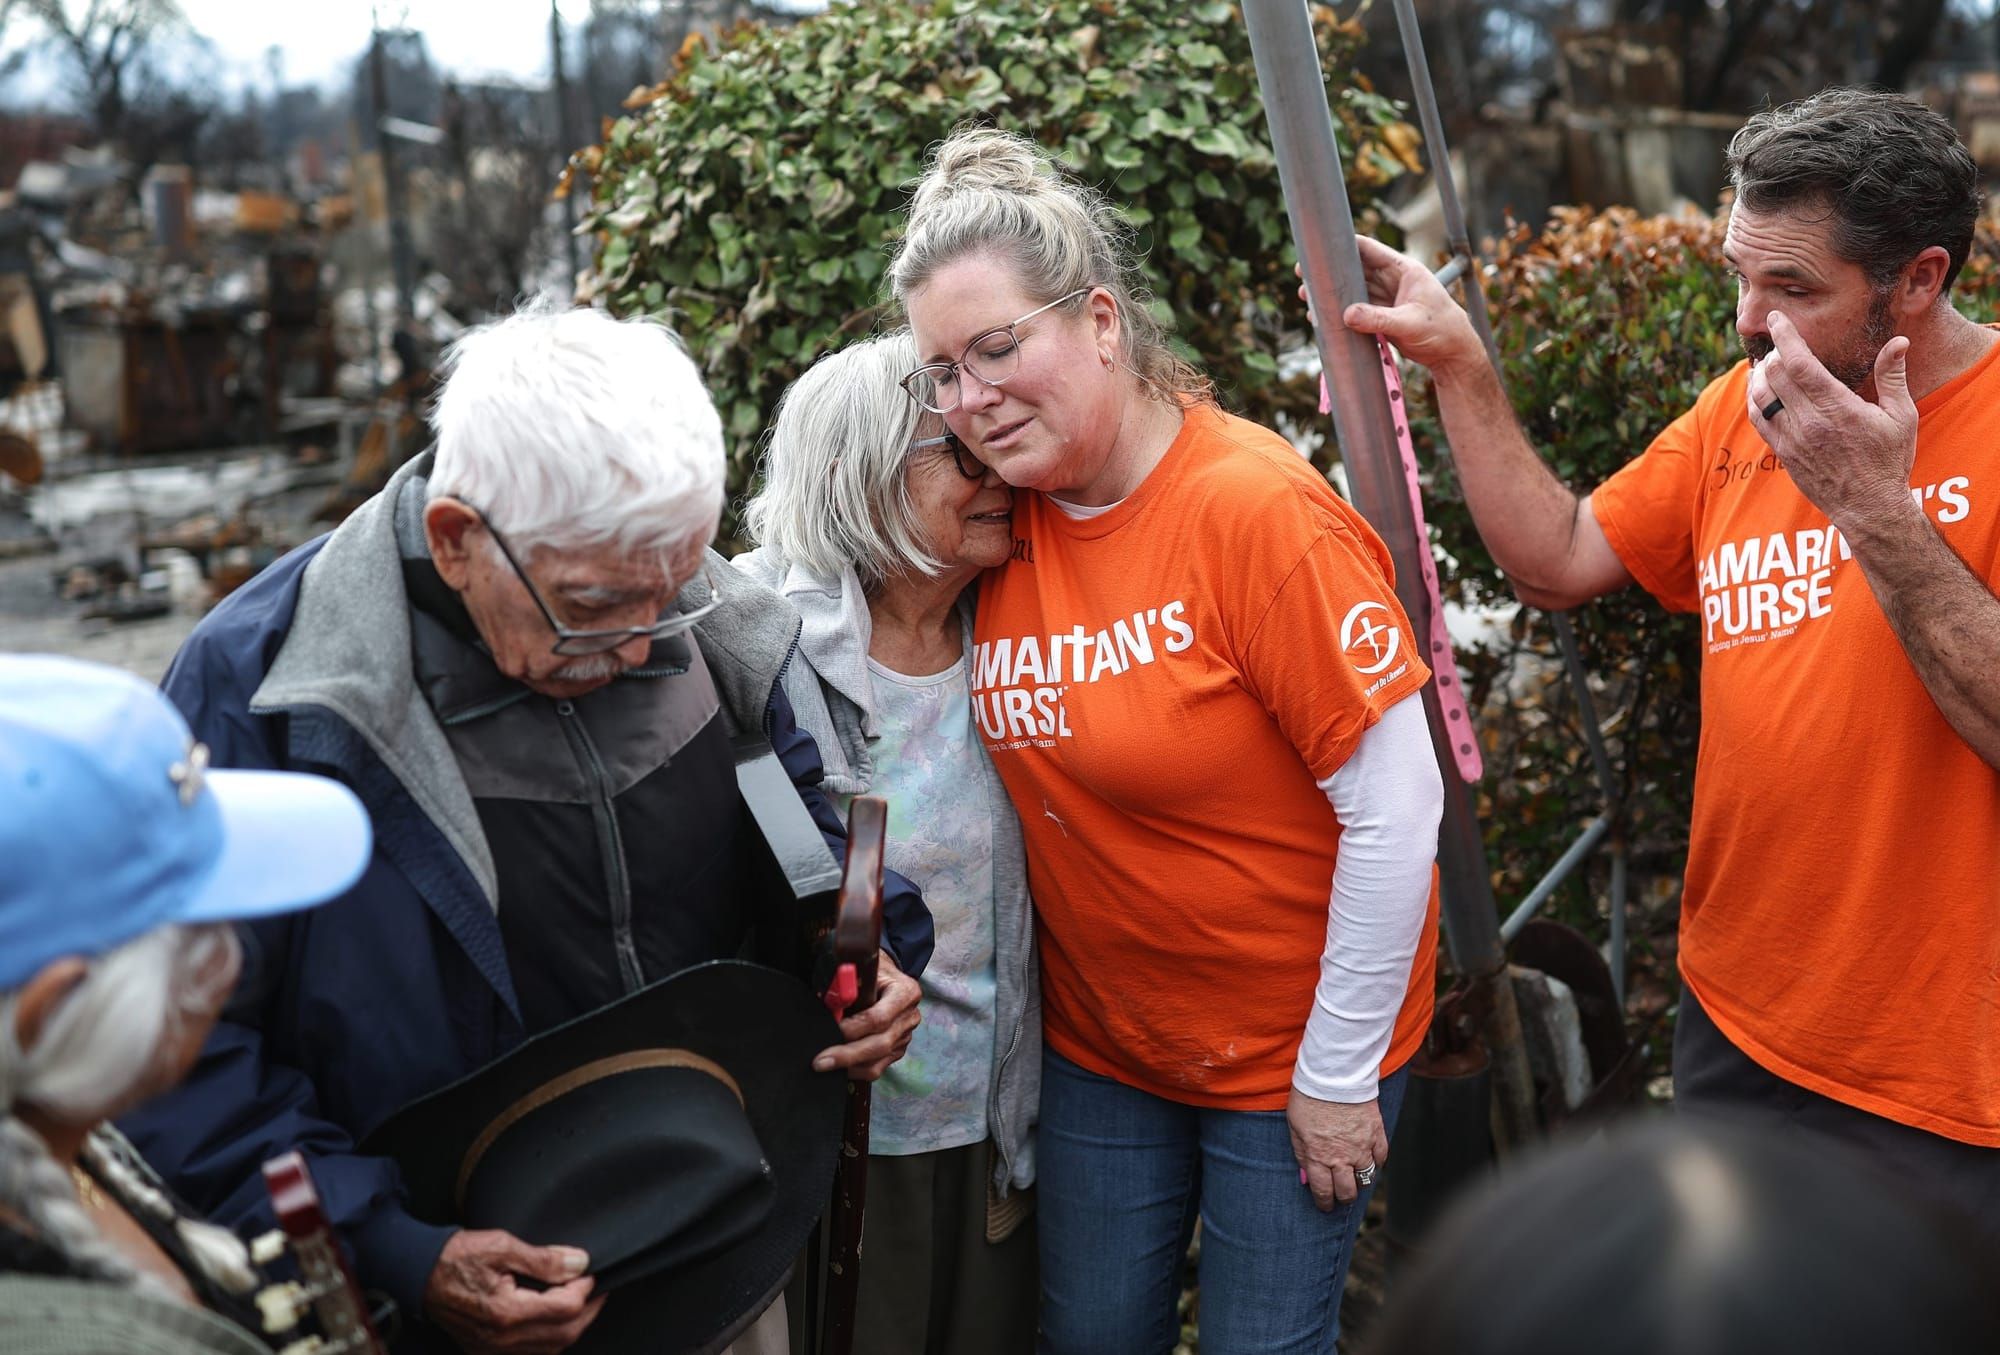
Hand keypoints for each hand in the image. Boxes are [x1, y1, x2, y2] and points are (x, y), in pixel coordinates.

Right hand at [424, 1229, 604, 1353]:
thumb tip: (578, 1263)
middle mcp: (501, 1339)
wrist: (418, 1274)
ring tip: (579, 1301)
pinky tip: (554, 1320)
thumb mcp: (501, 1246)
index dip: (585, 1288)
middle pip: (565, 1333)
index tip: (588, 1271)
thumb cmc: (455, 1258)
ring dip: (572, 1326)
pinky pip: (532, 1354)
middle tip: (595, 1288)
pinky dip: (551, 1339)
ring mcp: (493, 1350)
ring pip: (552, 1348)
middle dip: (587, 1310)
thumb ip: (543, 1258)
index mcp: (506, 1312)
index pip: (566, 1308)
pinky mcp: (486, 1351)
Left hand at [812, 949, 920, 1081]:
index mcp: (905, 992)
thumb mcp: (862, 968)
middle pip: (880, 1044)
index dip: (853, 1028)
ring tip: (824, 1066)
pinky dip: (855, 1071)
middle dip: (847, 1055)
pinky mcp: (897, 1050)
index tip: (831, 1030)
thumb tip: (828, 1005)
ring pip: (878, 1061)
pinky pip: (876, 1068)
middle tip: (820, 1061)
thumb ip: (849, 985)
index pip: (879, 1017)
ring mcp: (905, 1036)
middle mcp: (909, 1017)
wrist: (886, 977)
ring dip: (849, 1066)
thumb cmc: (871, 970)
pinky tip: (838, 1068)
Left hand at [1287, 1088, 1388, 1212]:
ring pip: (1366, 1178)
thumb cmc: (1308, 1099)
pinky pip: (1381, 1158)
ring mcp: (1362, 1147)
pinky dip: (1376, 1162)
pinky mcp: (1377, 1133)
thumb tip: (1307, 1178)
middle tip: (1340, 1195)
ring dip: (1359, 1181)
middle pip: (1347, 1191)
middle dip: (1343, 1197)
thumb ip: (1302, 1155)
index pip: (1323, 1192)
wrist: (1333, 1075)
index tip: (1325, 1206)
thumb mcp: (1295, 1129)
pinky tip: (1369, 1160)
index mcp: (1318, 1157)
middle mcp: (1341, 1157)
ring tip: (1354, 1177)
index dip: (1324, 1203)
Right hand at [1295, 238, 1486, 376]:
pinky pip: (1355, 312)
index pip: (1370, 250)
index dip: (1344, 245)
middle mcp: (1392, 281)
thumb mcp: (1410, 323)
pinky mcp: (1381, 317)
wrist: (1453, 355)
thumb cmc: (1443, 331)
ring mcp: (1385, 299)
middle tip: (1303, 274)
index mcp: (1404, 270)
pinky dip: (1339, 314)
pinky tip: (1322, 318)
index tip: (1320, 247)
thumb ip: (1378, 318)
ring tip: (1305, 298)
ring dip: (1331, 295)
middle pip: (1355, 270)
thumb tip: (1346, 315)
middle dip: (1329, 272)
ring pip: (1352, 291)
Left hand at [1747, 312, 1918, 531]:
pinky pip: (1758, 420)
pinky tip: (1759, 390)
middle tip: (1781, 343)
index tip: (1776, 319)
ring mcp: (1791, 440)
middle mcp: (1809, 422)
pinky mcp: (1783, 454)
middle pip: (1775, 375)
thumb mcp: (1901, 417)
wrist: (1869, 507)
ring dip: (1760, 375)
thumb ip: (1892, 377)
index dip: (1785, 337)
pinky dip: (1754, 400)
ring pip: (1760, 397)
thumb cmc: (1889, 461)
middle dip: (1774, 353)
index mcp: (1837, 408)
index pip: (1799, 364)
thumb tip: (1898, 342)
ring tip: (1768, 363)